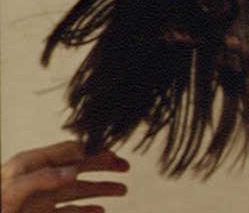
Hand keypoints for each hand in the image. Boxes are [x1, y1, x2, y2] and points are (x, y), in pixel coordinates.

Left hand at [1, 141, 128, 212]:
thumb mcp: (13, 190)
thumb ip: (42, 177)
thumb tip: (75, 170)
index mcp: (31, 165)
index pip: (69, 151)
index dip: (92, 150)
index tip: (113, 152)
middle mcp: (39, 179)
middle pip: (78, 168)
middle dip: (104, 167)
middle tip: (126, 167)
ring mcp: (41, 200)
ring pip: (78, 191)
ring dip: (101, 189)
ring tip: (123, 190)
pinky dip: (87, 212)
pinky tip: (101, 212)